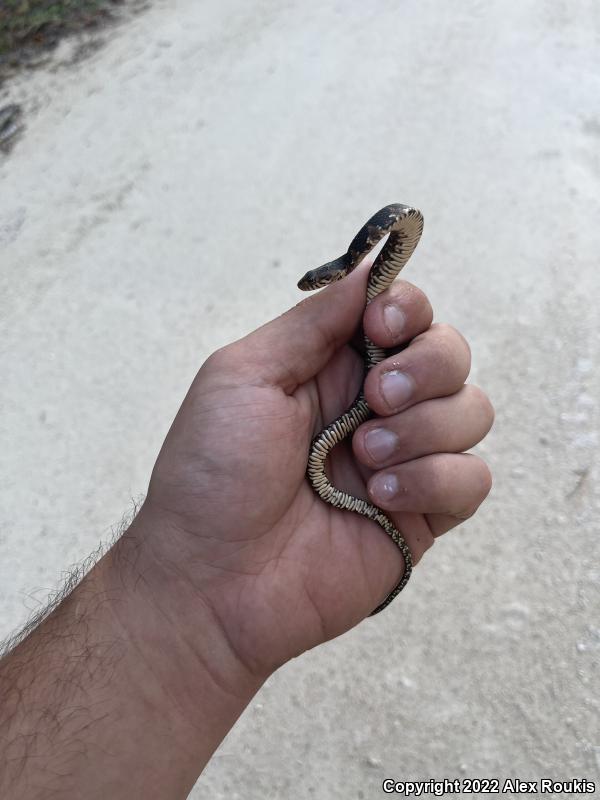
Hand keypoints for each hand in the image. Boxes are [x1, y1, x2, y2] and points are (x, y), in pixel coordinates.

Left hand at [141, 261, 492, 676]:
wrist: (211, 581)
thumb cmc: (211, 476)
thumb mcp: (243, 375)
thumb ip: (311, 324)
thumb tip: (367, 271)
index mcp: (331, 367)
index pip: (404, 314)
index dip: (409, 309)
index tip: (384, 324)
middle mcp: (374, 407)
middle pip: (450, 353)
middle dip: (426, 366)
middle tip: (375, 398)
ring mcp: (402, 460)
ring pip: (472, 411)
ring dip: (424, 427)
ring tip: (364, 458)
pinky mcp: (420, 515)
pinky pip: (472, 478)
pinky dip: (436, 479)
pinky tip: (383, 496)